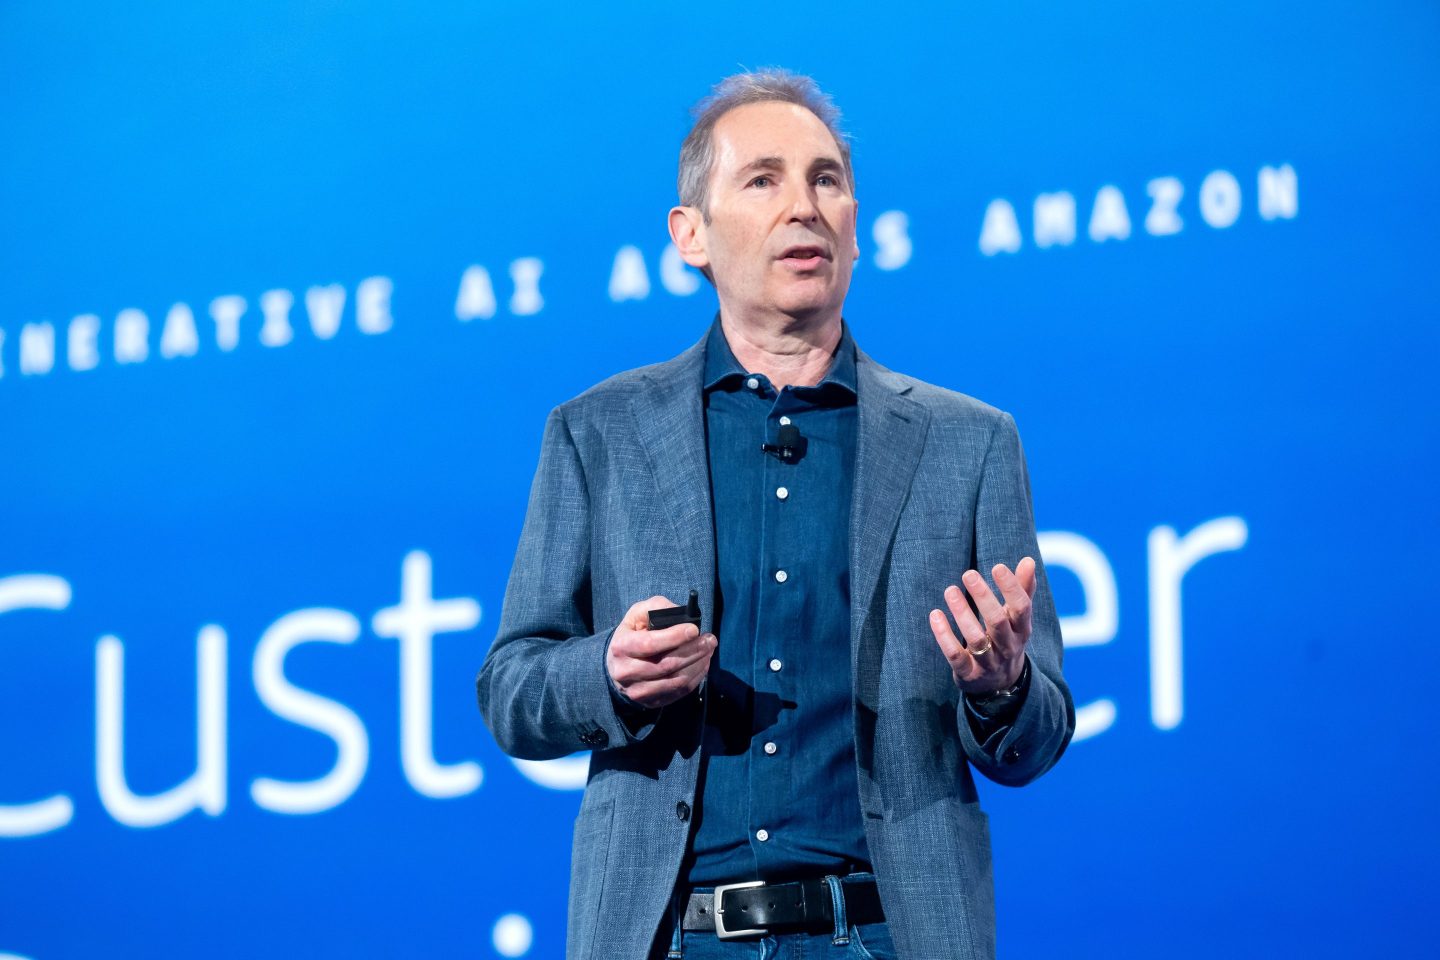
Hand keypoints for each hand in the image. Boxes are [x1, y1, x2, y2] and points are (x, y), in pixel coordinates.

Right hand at [606, 596, 716, 708]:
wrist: (618, 666)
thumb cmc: (633, 635)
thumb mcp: (638, 614)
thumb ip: (658, 608)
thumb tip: (682, 615)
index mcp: (621, 647)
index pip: (650, 644)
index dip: (675, 637)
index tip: (694, 629)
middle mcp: (626, 672)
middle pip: (667, 665)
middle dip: (694, 650)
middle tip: (710, 639)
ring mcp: (638, 691)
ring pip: (676, 680)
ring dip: (698, 664)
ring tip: (709, 650)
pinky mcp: (651, 702)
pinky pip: (680, 691)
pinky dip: (696, 677)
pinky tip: (702, 663)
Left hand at [928, 558, 1035, 694]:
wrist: (1000, 685)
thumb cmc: (1007, 639)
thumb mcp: (1018, 619)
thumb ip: (1022, 590)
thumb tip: (1028, 560)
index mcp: (1022, 630)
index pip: (1021, 608)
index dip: (1011, 588)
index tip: (997, 567)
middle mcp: (1008, 647)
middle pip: (997, 622)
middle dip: (983, 597)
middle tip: (968, 574)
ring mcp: (988, 662)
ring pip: (976, 639)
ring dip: (962, 613)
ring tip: (950, 590)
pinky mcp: (968, 674)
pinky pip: (955, 656)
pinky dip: (944, 636)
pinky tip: (935, 615)